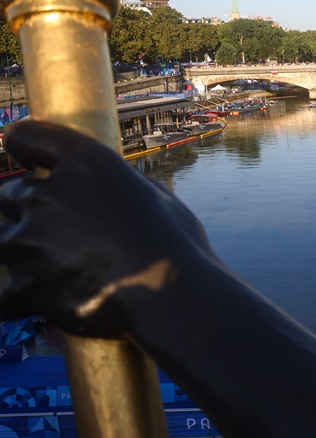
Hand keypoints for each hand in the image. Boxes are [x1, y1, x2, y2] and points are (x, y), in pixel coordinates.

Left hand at [0, 121, 217, 336]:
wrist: (174, 297)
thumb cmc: (177, 247)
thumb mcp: (155, 196)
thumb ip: (114, 184)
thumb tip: (100, 185)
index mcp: (86, 164)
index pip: (27, 136)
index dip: (22, 145)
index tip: (20, 154)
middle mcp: (50, 195)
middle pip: (10, 195)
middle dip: (28, 212)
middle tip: (60, 233)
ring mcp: (31, 240)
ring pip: (4, 242)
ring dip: (24, 255)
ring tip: (59, 271)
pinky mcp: (26, 284)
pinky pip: (3, 295)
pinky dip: (17, 300)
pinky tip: (41, 301)